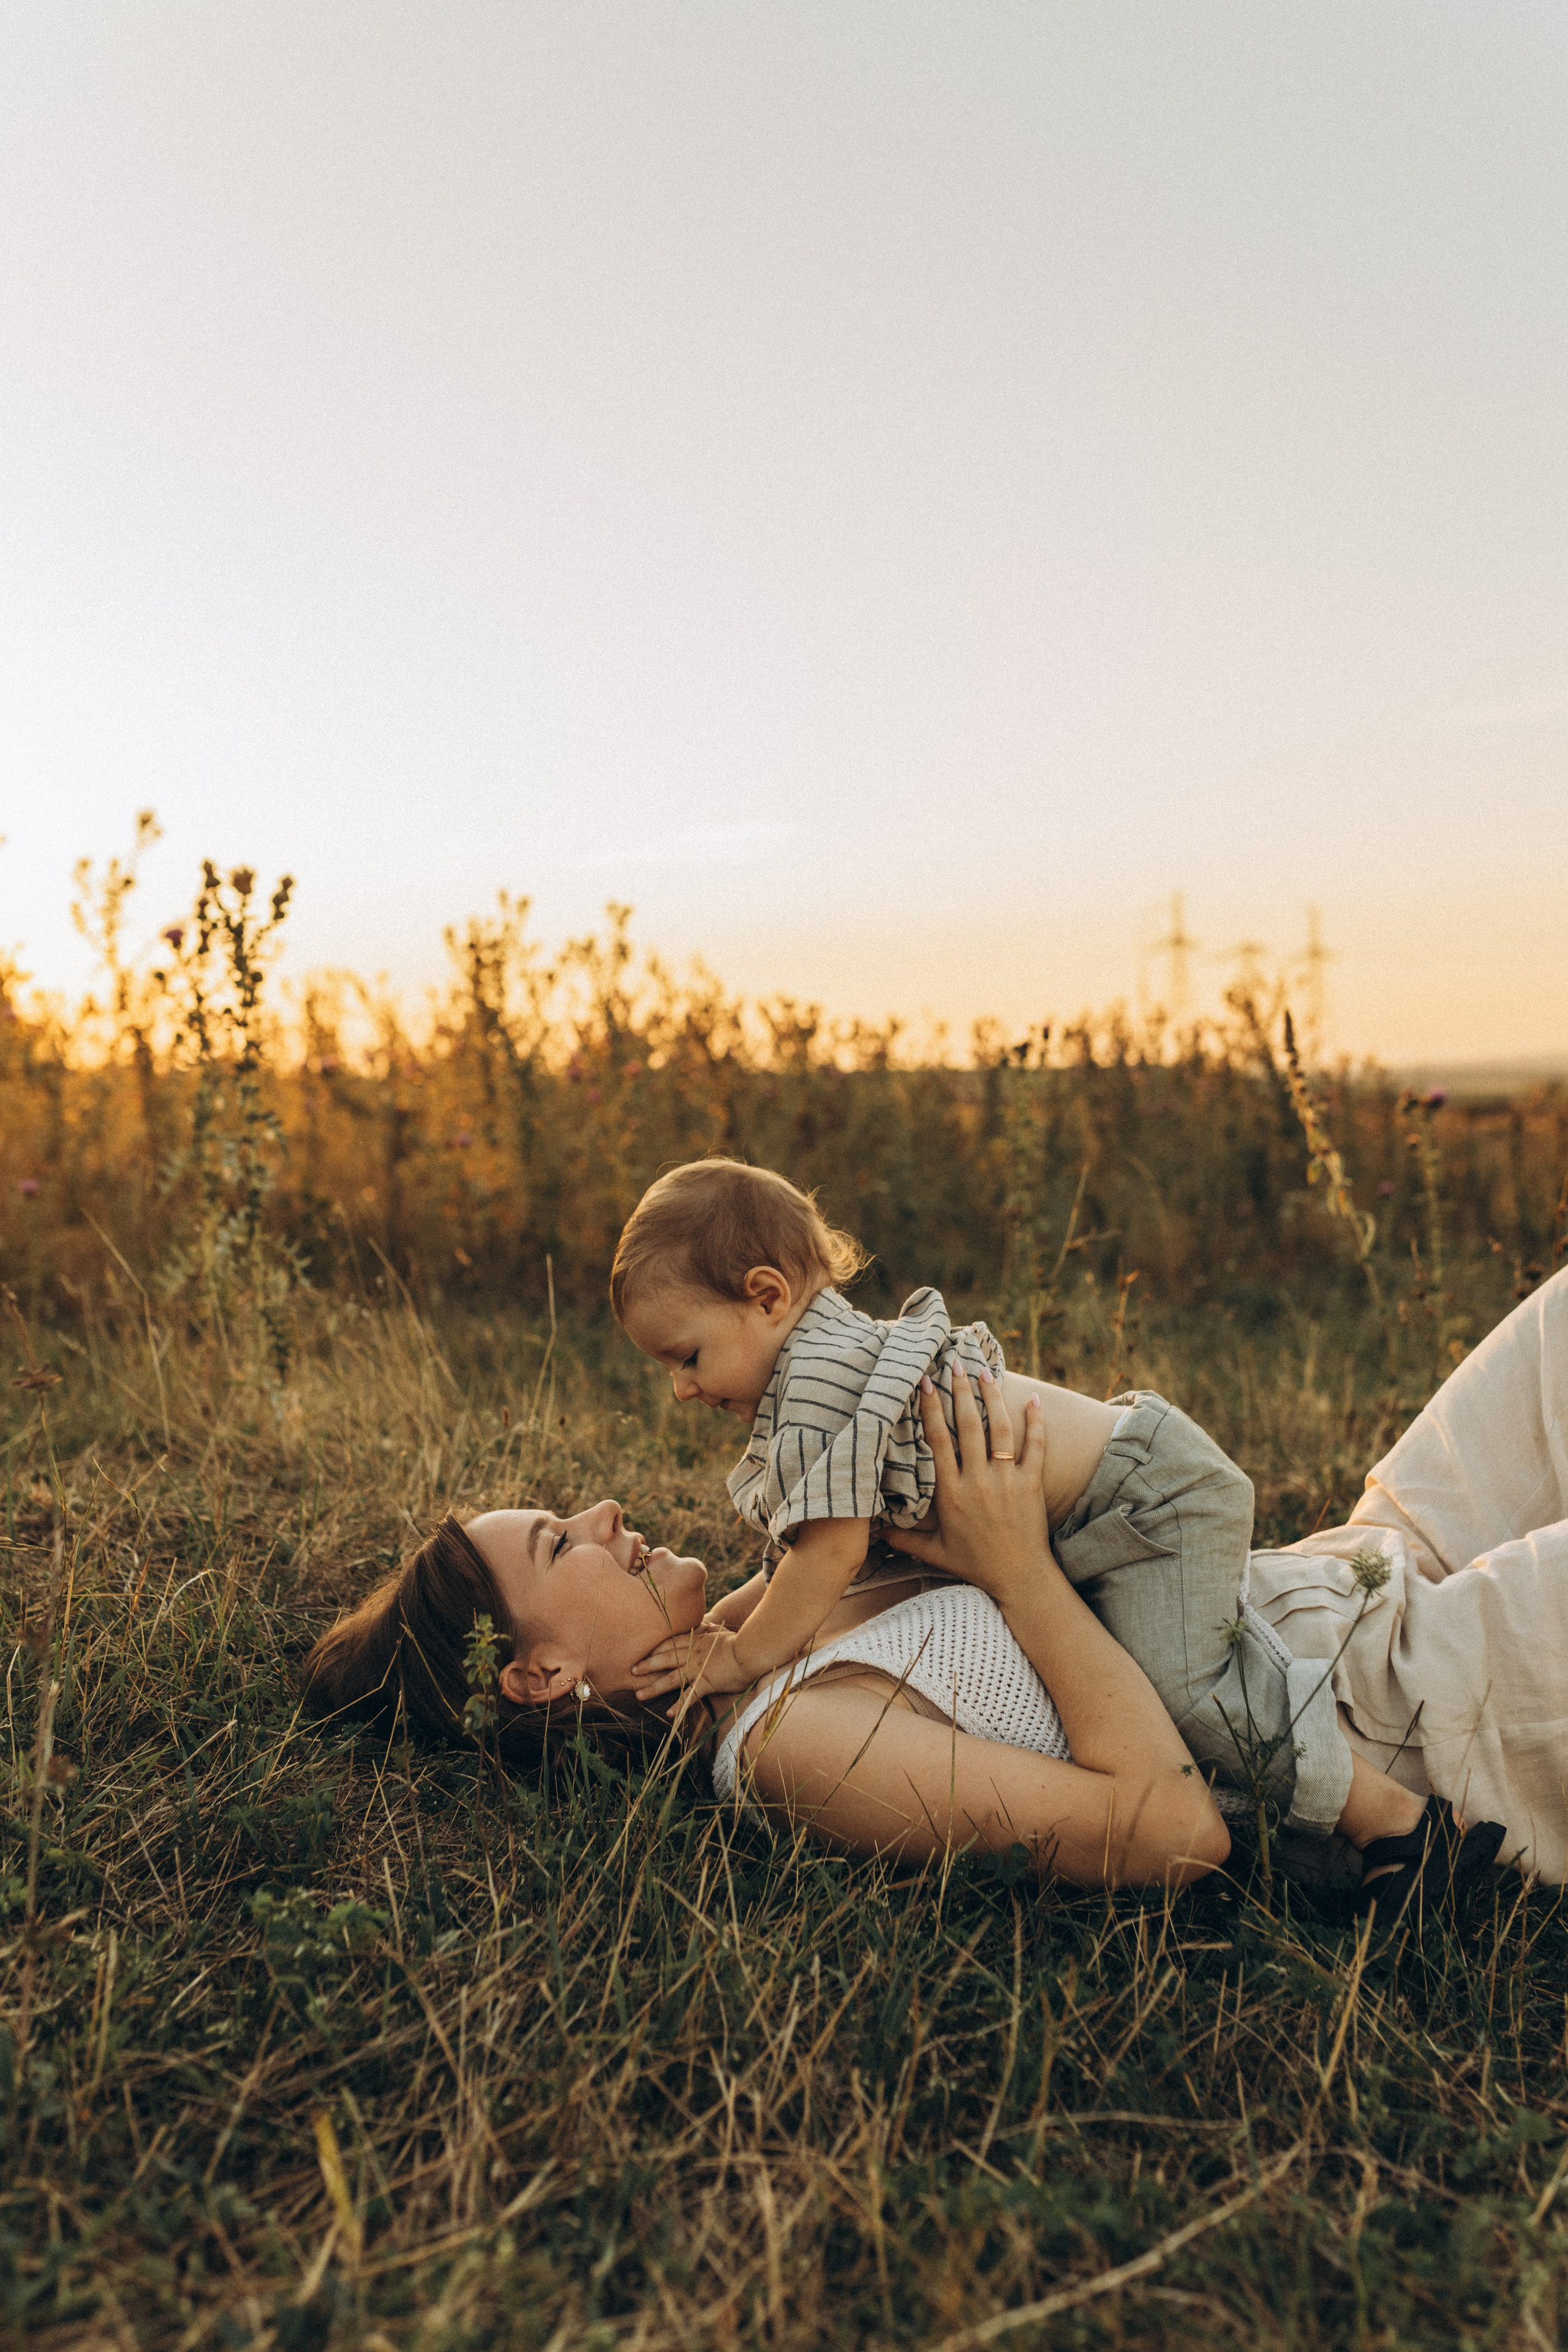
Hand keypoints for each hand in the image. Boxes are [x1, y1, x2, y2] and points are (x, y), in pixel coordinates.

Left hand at [631, 1618, 754, 1703]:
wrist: (751, 1649)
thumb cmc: (741, 1641)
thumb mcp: (724, 1632)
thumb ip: (713, 1630)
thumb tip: (710, 1624)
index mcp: (697, 1641)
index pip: (671, 1643)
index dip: (656, 1648)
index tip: (645, 1652)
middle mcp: (692, 1654)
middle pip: (665, 1659)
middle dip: (647, 1665)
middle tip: (631, 1671)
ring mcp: (698, 1668)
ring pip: (671, 1679)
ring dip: (654, 1688)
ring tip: (639, 1696)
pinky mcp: (707, 1682)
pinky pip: (690, 1696)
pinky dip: (680, 1705)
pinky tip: (669, 1714)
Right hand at [883, 1370, 1048, 1601]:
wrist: (1019, 1577)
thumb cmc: (974, 1564)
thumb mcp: (934, 1552)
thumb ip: (904, 1537)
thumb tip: (873, 1531)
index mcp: (951, 1493)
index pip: (937, 1442)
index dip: (930, 1410)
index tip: (924, 1383)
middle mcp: (978, 1481)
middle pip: (968, 1426)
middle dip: (960, 1391)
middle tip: (954, 1363)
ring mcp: (1007, 1481)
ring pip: (1000, 1430)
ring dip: (992, 1397)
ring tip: (985, 1371)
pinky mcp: (1032, 1484)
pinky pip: (1036, 1447)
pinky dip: (1036, 1422)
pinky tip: (1034, 1400)